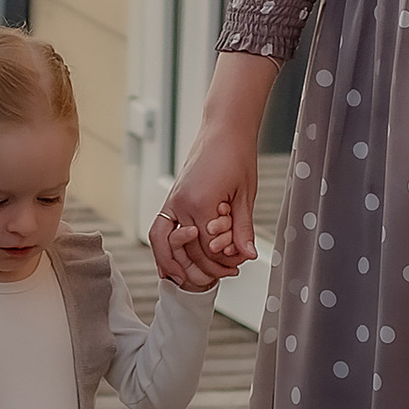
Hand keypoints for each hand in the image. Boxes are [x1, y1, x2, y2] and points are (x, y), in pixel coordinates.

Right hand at [151, 112, 260, 288]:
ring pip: (163, 243)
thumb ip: (243, 228)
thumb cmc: (237, 155)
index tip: (239, 266)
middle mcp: (181, 204)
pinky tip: (170, 263)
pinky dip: (163, 248)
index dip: (223, 261)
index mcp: (201, 203)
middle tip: (227, 274)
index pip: (208, 248)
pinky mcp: (172, 198)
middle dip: (206, 267)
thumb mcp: (245, 195)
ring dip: (174, 265)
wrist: (224, 129)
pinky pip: (161, 230)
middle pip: (188, 250)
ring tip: (188, 279)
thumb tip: (248, 255)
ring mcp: (173, 201)